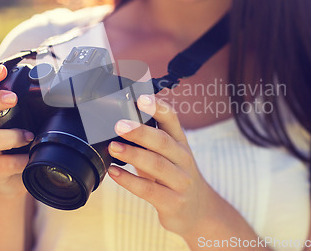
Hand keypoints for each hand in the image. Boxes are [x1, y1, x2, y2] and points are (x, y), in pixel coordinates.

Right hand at [0, 65, 33, 196]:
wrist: (16, 178)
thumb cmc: (25, 142)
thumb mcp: (31, 121)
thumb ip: (39, 106)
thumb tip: (68, 90)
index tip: (1, 69)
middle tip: (12, 98)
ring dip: (10, 136)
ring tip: (29, 136)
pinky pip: (1, 164)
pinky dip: (18, 161)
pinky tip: (29, 159)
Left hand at [107, 95, 219, 236]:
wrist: (197, 211)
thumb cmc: (174, 177)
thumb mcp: (167, 156)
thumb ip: (149, 141)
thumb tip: (119, 122)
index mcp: (180, 142)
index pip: (172, 119)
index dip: (158, 107)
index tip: (141, 98)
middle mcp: (183, 159)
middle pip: (163, 141)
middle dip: (140, 132)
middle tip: (119, 125)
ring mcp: (180, 181)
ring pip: (157, 165)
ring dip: (133, 155)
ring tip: (113, 148)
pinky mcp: (173, 202)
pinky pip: (149, 190)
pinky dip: (129, 181)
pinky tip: (114, 173)